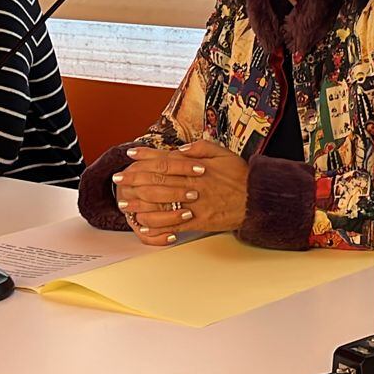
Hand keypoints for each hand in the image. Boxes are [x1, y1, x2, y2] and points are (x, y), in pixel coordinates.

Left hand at [112, 138, 247, 245]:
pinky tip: (144, 225)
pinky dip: (158, 226)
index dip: (146, 156)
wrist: (256, 199)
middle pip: (157, 180)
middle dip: (134, 179)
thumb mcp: (223, 153)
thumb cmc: (240, 176)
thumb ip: (201, 147)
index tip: (130, 154)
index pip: (165, 159)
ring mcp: (194, 204)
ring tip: (125, 204)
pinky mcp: (198, 221)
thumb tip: (181, 148)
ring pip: (161, 203)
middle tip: (118, 178)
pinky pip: (173, 225)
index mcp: (196, 167)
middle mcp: (191, 185)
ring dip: (140, 204)